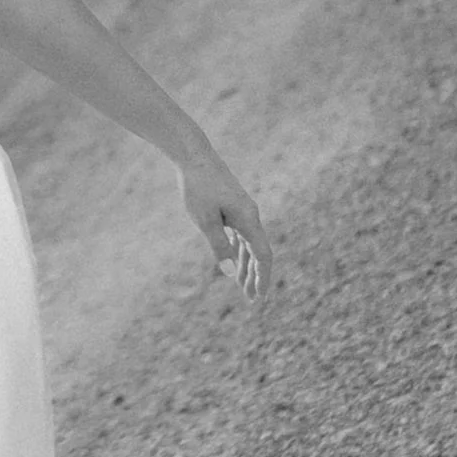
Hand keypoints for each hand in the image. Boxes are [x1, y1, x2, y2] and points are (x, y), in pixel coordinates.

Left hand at [181, 151, 272, 299]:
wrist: (194, 157)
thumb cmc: (198, 188)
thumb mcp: (205, 220)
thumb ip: (219, 246)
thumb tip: (229, 273)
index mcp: (248, 220)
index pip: (262, 255)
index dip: (262, 277)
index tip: (259, 296)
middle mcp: (250, 216)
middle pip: (258, 252)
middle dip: (255, 276)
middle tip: (251, 299)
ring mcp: (243, 211)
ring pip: (250, 244)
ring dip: (247, 266)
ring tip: (242, 286)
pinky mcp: (233, 207)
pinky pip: (241, 234)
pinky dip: (239, 251)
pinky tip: (234, 261)